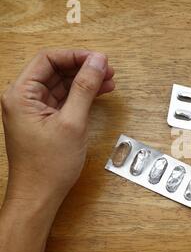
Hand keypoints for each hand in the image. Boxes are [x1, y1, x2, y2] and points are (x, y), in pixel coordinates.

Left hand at [1, 49, 114, 211]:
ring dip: (85, 81)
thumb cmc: (49, 165)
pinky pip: (64, 99)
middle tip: (108, 70)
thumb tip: (98, 62)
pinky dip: (82, 95)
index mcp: (20, 94)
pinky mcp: (45, 120)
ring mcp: (34, 109)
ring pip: (62, 84)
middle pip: (55, 70)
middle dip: (83, 68)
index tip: (99, 59)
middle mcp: (24, 98)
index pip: (47, 60)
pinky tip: (99, 93)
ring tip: (109, 81)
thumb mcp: (72, 122)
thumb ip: (85, 88)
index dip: (75, 56)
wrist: (41, 195)